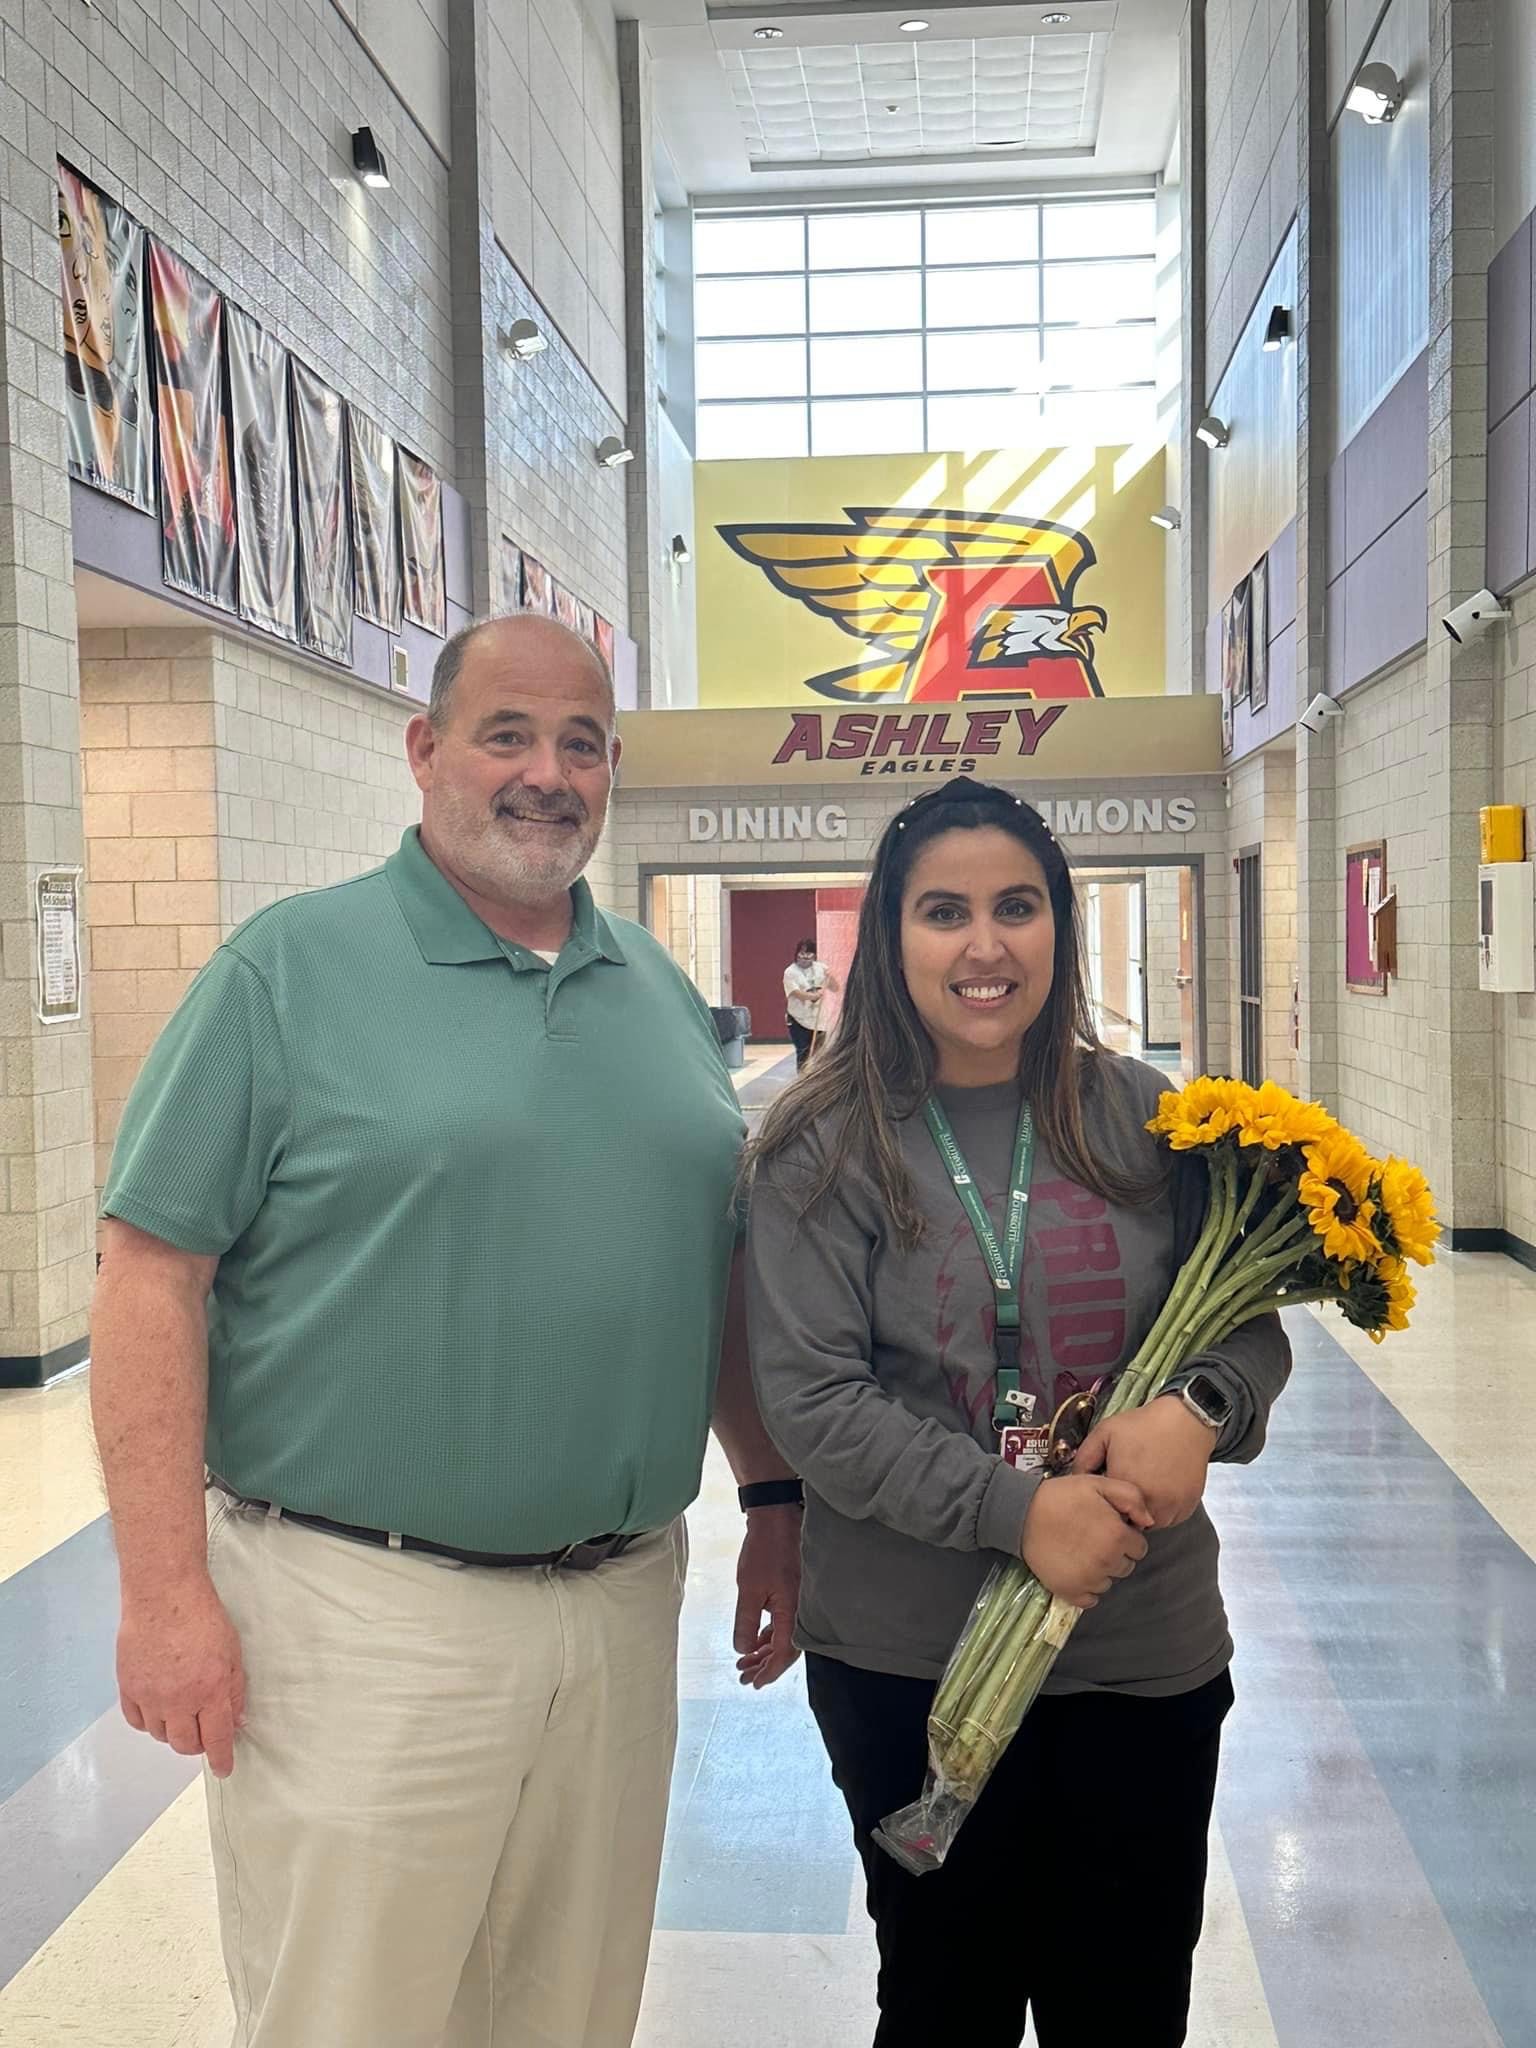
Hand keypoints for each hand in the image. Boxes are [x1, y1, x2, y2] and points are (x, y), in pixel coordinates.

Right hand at [117, 1573, 245, 1777]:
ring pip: (161, 1735)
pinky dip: (149, 1722)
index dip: (221, 1758)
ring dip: (174, 1731)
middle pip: (185, 1744)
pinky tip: (158, 1709)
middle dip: (197, 1745)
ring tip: (181, 1713)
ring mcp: (150, 1695)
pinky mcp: (128, 1688)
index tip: (224, 1768)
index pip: (216, 1738)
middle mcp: (178, 1699)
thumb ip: (234, 1690)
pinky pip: (137, 1721)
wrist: (163, 1594)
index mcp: (210, 1689)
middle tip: (203, 1733)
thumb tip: (235, 1721)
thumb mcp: (232, 1651)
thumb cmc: (202, 1615)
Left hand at [733, 1507, 802, 1688]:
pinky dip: (770, 1634)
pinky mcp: (793, 1591)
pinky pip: (784, 1622)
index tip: (753, 1683)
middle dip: (765, 1665)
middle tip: (744, 1677)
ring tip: (745, 1663)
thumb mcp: (749, 1590)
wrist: (776, 1517)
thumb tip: (744, 1650)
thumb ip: (746, 1623)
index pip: (784, 1653)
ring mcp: (798, 1600)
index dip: (769, 1672)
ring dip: (765, 1650)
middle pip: (786, 1649)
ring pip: (784, 1635)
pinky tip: (756, 1640)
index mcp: (793, 1611)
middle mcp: (801, 1609)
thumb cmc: (764, 1550)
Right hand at [1021, 1473, 1151, 1609]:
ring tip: (1081, 1550)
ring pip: (1109, 1582)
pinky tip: (1076, 1569)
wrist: (1022, 1513)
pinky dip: (1086, 1588)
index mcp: (1118, 1537)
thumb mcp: (1099, 1483)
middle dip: (1115, 1553)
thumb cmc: (1062, 1496)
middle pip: (1126, 1567)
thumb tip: (1149, 1522)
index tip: (1109, 1527)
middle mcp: (1107, 1562)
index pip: (1139, 1548)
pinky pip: (1090, 1599)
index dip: (1126, 1536)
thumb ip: (1131, 1497)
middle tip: (1093, 1537)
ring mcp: (1088, 1580)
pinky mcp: (1070, 1591)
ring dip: (1101, 1570)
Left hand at [1073, 1399, 1215, 1530]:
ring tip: (1145, 1483)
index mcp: (1125, 1485)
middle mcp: (1149, 1502)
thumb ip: (1083, 1459)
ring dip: (1144, 1512)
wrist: (1185, 1420)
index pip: (1105, 1510)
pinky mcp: (1187, 1508)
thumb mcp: (1104, 1433)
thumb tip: (1073, 1482)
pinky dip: (1163, 1509)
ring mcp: (1171, 1507)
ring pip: (1149, 1524)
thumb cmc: (1143, 1425)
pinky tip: (1161, 1486)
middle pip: (1127, 1521)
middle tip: (1128, 1482)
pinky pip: (1170, 1520)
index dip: (1104, 1501)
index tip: (1108, 1487)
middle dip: (1123, 1509)